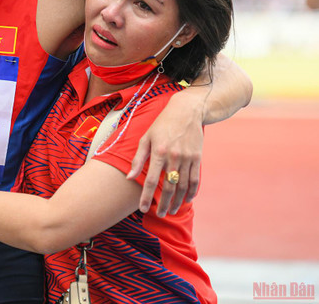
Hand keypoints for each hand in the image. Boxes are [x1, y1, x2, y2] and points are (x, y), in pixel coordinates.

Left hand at [127, 93, 203, 216]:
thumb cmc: (162, 125)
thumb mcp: (146, 138)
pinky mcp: (197, 158)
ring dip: (177, 201)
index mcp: (158, 152)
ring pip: (183, 186)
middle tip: (160, 214)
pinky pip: (195, 180)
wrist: (187, 112)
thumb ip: (138, 158)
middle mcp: (174, 157)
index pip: (150, 180)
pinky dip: (191, 192)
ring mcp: (188, 158)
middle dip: (164, 204)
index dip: (146, 197)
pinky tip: (186, 199)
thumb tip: (129, 177)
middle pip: (168, 187)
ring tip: (172, 210)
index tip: (143, 209)